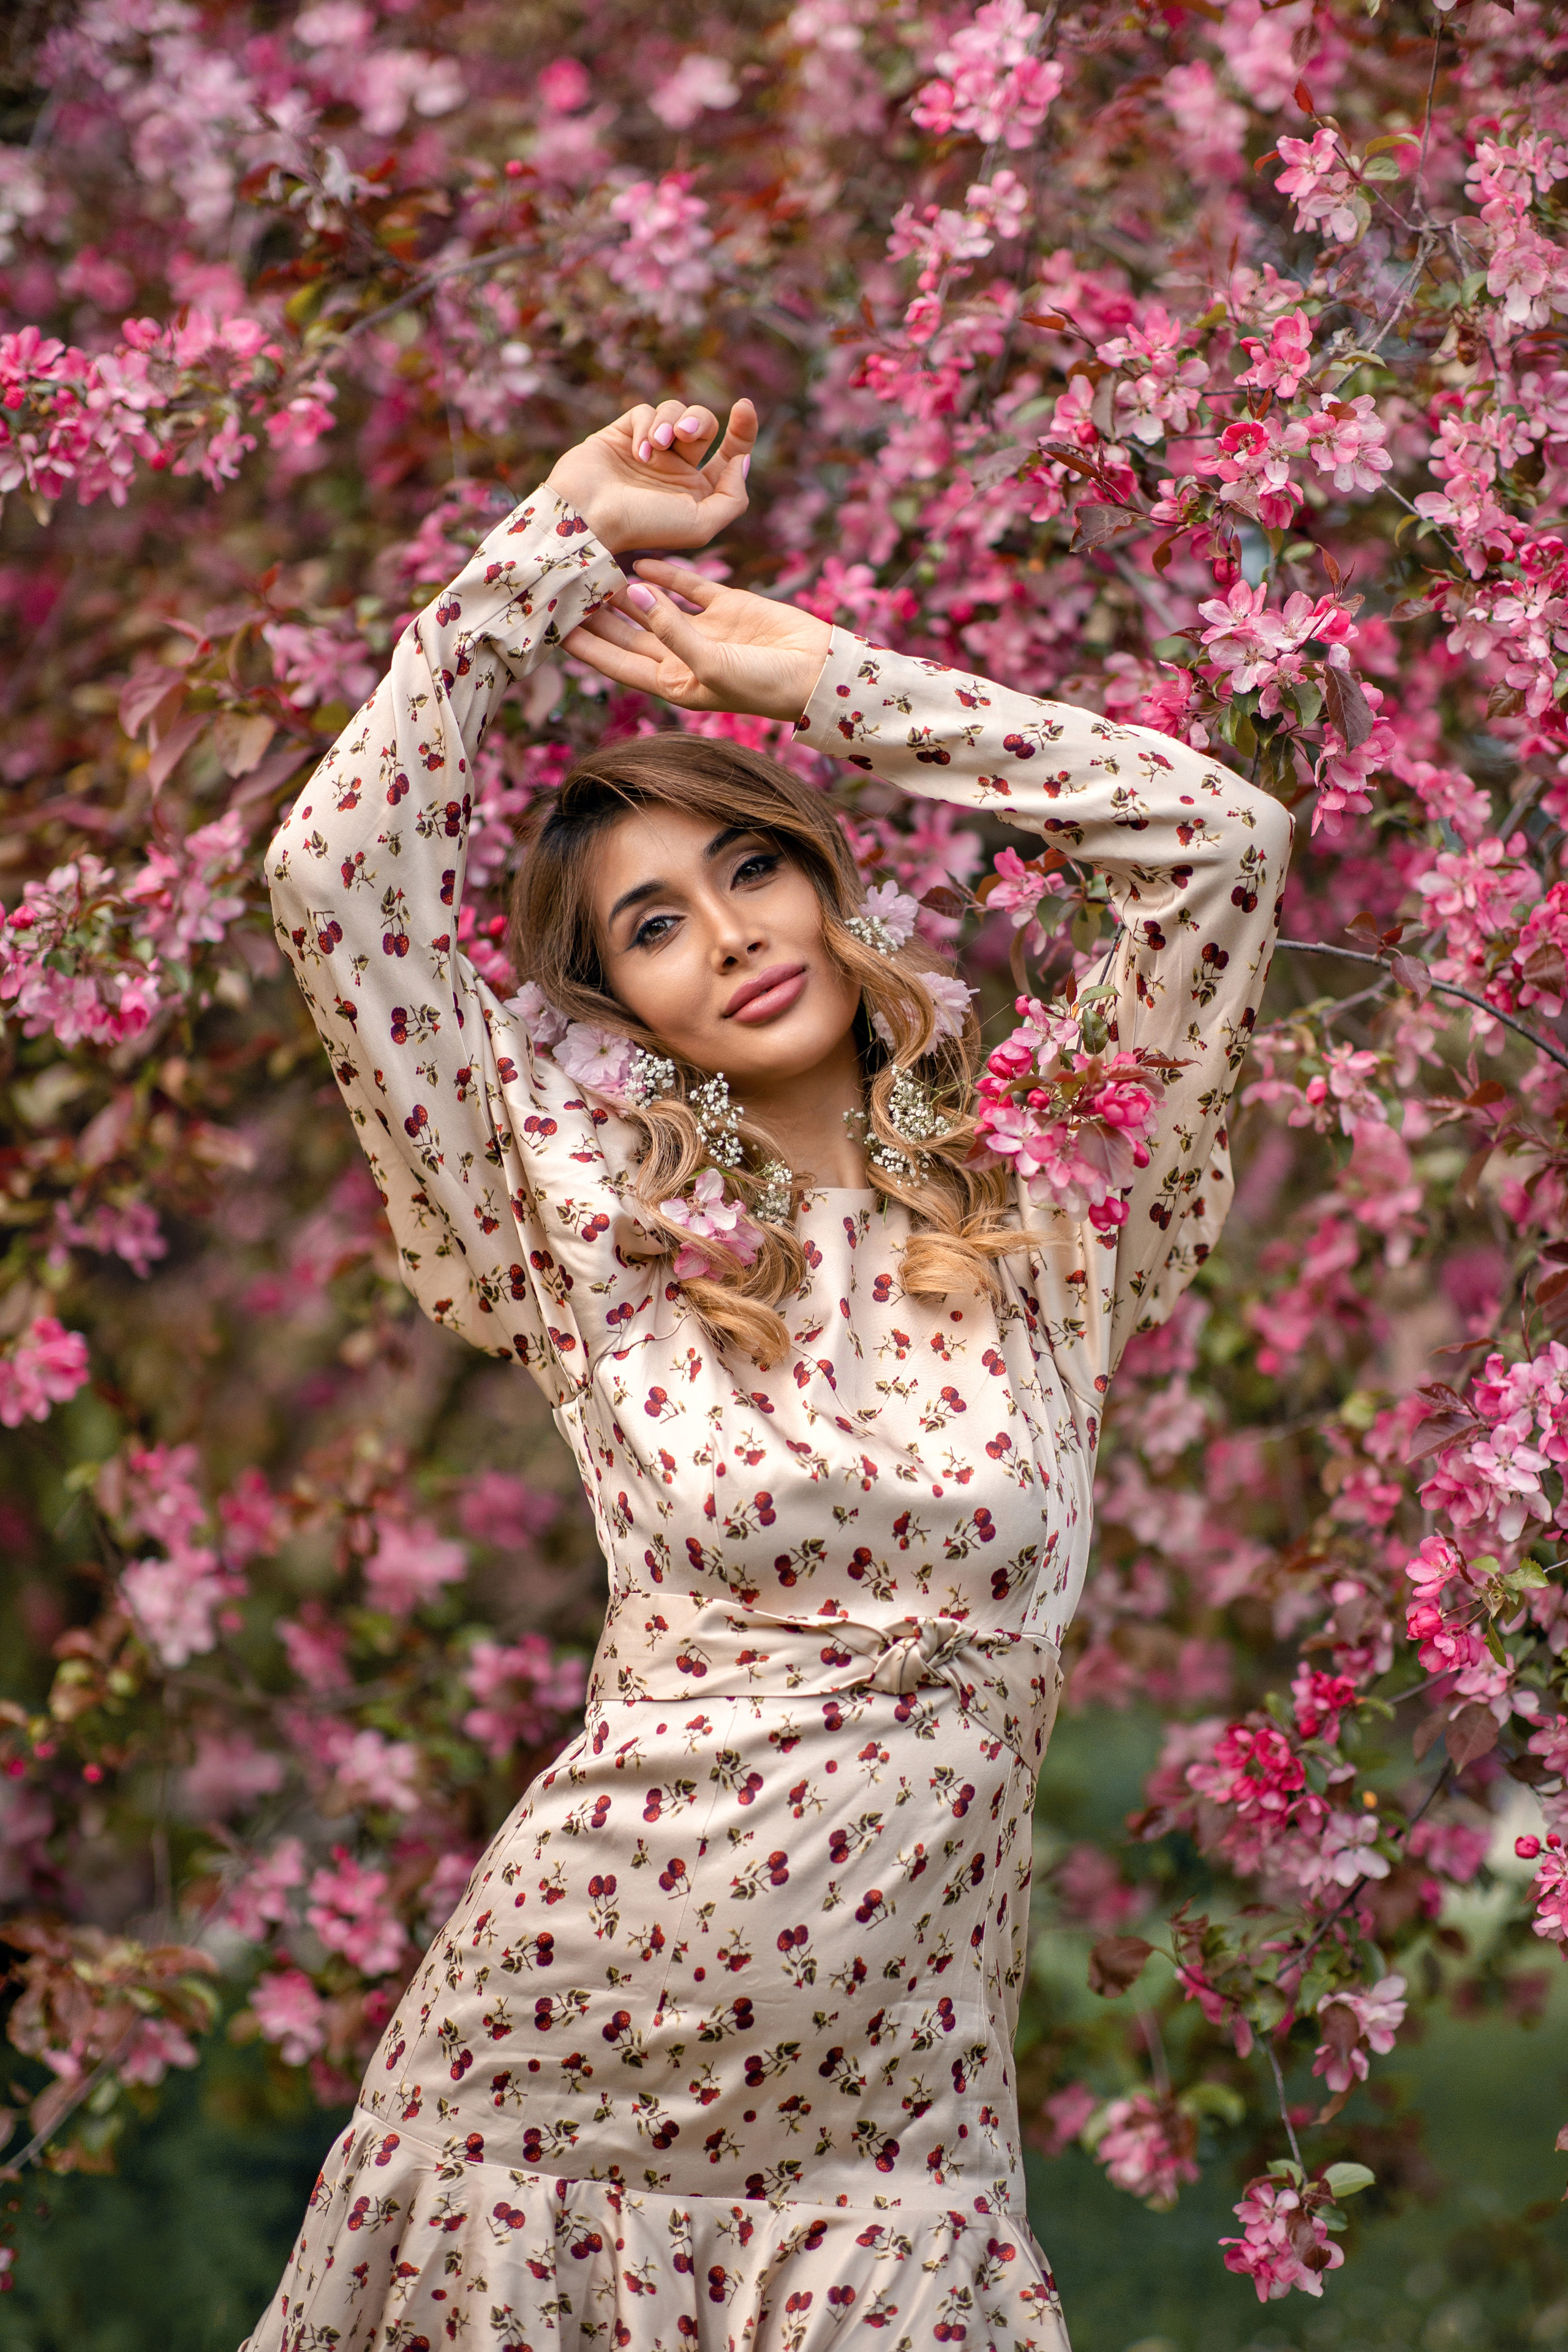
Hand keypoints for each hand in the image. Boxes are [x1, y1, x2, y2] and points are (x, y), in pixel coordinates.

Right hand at [545, 397, 755, 555]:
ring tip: (656, 445)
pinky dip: (645, 426)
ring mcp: (649, 451)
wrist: (590, 516)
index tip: (744, 406)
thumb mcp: (701, 525)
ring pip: (675, 412)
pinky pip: (645, 412)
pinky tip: (637, 451)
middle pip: (704, 425)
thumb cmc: (644, 526)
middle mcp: (675, 469)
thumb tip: (742, 461)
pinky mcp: (622, 435)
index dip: (742, 429)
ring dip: (670, 423)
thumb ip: (733, 498)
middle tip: (684, 434)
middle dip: (699, 422)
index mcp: (697, 491)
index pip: (730, 453)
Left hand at [563, 560, 833, 722]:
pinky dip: (665, 572)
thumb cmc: (764, 684)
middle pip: (627, 635)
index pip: (617, 664)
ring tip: (593, 568)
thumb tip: (634, 589)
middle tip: (564, 590)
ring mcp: (703, 630)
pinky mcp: (726, 606)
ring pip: (652, 606)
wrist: (818, 672)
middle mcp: (682, 658)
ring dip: (625, 591)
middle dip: (597, 616)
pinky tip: (639, 558)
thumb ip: (670, 628)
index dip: (586, 647)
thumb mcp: (710, 663)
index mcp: (673, 685)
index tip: (554, 627)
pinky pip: (687, 586)